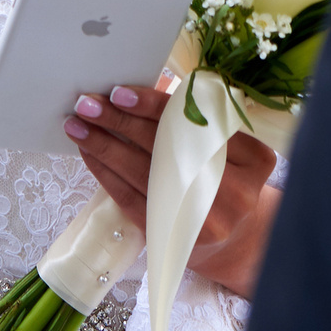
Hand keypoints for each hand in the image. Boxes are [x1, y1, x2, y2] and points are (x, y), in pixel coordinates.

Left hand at [65, 84, 277, 284]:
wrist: (236, 240)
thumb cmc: (226, 179)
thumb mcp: (225, 148)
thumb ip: (192, 119)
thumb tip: (136, 89)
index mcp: (253, 159)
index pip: (195, 124)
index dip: (153, 106)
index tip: (118, 92)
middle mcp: (234, 192)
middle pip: (165, 148)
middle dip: (120, 122)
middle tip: (87, 104)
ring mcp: (205, 220)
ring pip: (143, 174)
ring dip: (105, 147)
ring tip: (78, 127)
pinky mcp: (175, 238)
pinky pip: (131, 200)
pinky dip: (107, 174)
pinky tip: (90, 154)